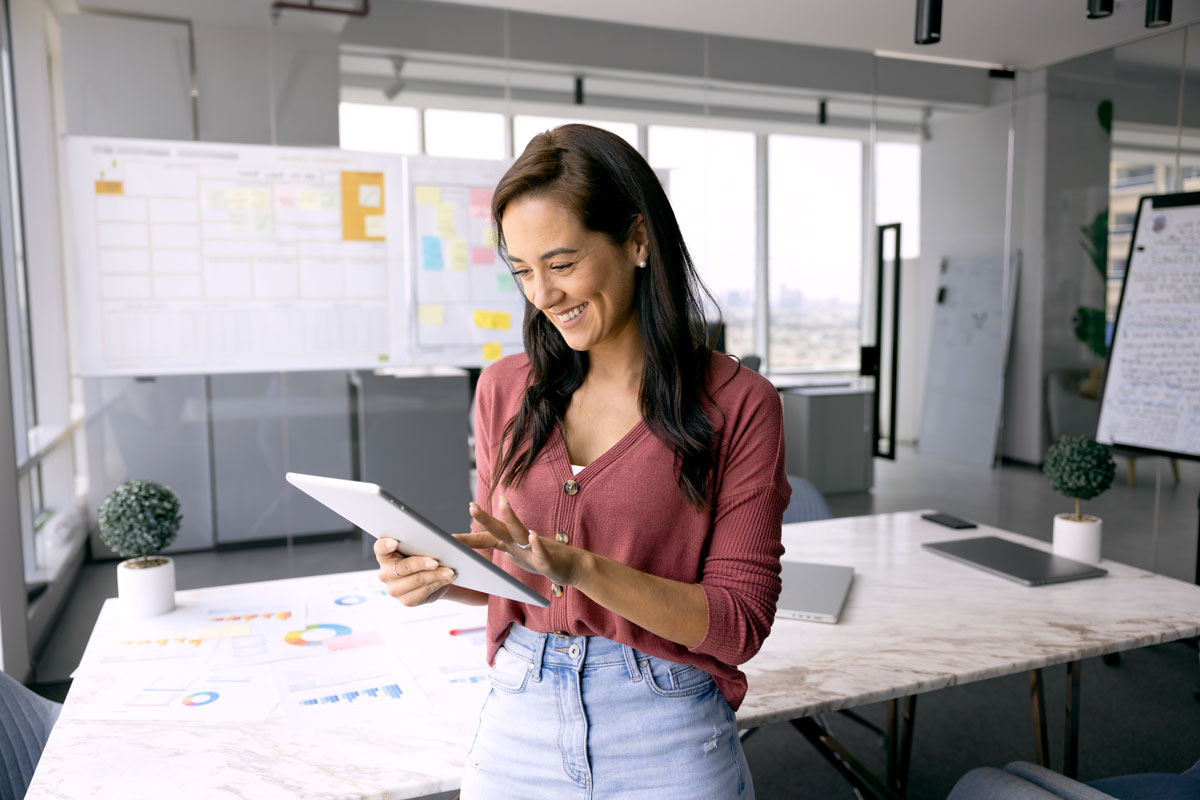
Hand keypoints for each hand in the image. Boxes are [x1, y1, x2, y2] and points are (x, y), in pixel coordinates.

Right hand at [374, 536, 457, 606]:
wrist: (431, 576)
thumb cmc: (424, 554)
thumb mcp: (424, 545)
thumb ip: (426, 540)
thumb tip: (440, 542)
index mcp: (385, 555)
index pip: (380, 548)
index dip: (385, 545)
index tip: (395, 542)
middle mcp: (385, 573)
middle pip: (402, 567)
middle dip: (420, 563)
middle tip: (436, 561)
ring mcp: (394, 589)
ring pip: (416, 581)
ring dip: (435, 576)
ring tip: (450, 571)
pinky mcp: (406, 600)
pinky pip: (423, 592)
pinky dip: (438, 584)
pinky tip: (448, 578)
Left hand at [458, 496, 587, 587]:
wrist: (572, 566)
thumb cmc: (542, 559)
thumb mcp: (517, 555)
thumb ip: (501, 548)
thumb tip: (481, 542)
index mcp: (510, 545)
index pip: (485, 539)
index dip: (469, 537)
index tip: (449, 536)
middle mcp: (519, 544)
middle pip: (499, 530)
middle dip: (485, 519)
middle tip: (471, 506)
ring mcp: (533, 550)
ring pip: (520, 532)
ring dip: (511, 518)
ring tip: (504, 503)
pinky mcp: (547, 561)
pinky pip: (541, 552)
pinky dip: (537, 545)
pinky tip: (533, 536)